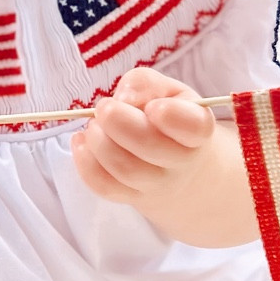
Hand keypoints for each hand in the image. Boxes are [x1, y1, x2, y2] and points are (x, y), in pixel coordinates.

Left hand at [72, 66, 214, 211]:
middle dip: (117, 120)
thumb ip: (146, 83)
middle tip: (104, 106)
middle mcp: (182, 162)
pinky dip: (86, 163)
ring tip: (93, 125)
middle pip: (149, 146)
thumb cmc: (173, 121)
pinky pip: (105, 187)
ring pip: (125, 169)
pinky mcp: (134, 197)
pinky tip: (82, 142)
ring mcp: (158, 184)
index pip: (193, 126)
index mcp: (197, 130)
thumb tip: (123, 97)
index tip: (153, 106)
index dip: (170, 114)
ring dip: (99, 141)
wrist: (185, 172)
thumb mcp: (170, 92)